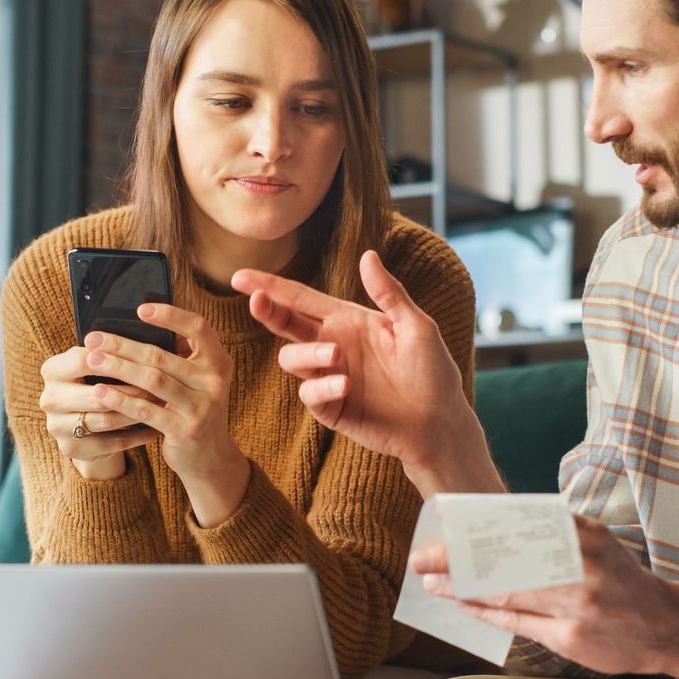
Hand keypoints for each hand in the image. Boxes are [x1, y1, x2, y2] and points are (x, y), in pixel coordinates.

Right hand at [38, 347, 159, 479]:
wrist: (83, 422)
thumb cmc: (98, 383)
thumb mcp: (98, 366)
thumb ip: (112, 354)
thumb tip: (151, 343)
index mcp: (53, 369)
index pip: (84, 360)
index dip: (117, 359)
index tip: (149, 358)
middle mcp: (49, 398)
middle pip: (97, 395)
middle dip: (133, 390)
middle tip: (162, 387)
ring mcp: (57, 426)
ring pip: (106, 420)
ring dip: (137, 413)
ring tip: (162, 406)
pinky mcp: (70, 448)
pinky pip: (110, 443)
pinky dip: (136, 436)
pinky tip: (156, 429)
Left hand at [83, 303, 250, 526]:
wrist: (210, 458)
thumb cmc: (194, 409)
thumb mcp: (196, 380)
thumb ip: (179, 356)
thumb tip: (136, 327)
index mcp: (218, 362)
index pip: (199, 328)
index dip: (171, 315)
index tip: (140, 309)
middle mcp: (214, 382)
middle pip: (163, 355)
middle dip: (123, 345)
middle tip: (93, 337)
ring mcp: (202, 407)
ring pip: (152, 380)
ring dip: (118, 367)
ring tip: (92, 359)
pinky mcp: (185, 430)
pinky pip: (147, 411)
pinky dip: (121, 399)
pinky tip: (101, 391)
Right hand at [232, 251, 496, 494]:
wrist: (439, 422)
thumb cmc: (433, 371)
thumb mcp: (416, 326)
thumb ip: (389, 293)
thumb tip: (367, 255)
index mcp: (348, 320)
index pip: (301, 298)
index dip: (271, 286)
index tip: (239, 276)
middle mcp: (332, 345)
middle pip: (286, 324)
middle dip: (268, 311)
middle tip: (257, 301)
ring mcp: (328, 377)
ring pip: (291, 359)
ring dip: (307, 354)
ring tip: (335, 354)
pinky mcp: (330, 408)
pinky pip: (310, 394)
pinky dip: (321, 386)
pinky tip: (345, 385)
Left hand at [411, 516, 670, 675]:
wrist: (667, 625)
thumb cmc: (619, 579)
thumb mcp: (594, 542)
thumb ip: (550, 533)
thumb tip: (491, 522)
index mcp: (584, 534)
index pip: (517, 525)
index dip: (475, 525)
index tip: (443, 522)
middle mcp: (582, 565)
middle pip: (506, 558)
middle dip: (457, 558)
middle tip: (422, 557)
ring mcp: (577, 604)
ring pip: (507, 592)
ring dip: (463, 588)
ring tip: (433, 582)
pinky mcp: (571, 638)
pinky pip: (517, 623)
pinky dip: (486, 613)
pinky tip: (462, 606)